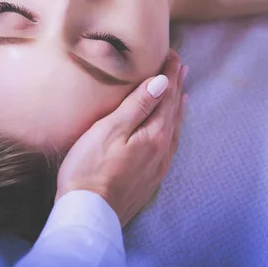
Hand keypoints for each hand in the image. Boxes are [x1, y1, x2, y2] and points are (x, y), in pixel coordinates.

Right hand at [56, 50, 186, 225]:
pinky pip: (168, 145)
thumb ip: (137, 106)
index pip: (166, 95)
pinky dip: (171, 128)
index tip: (172, 53)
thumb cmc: (90, 169)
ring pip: (173, 128)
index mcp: (154, 134)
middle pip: (173, 110)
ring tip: (180, 92)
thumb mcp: (110, 130)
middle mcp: (162, 149)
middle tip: (179, 66)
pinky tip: (167, 131)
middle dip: (176, 86)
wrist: (88, 213)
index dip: (169, 72)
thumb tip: (163, 82)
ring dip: (176, 107)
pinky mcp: (149, 178)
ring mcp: (157, 165)